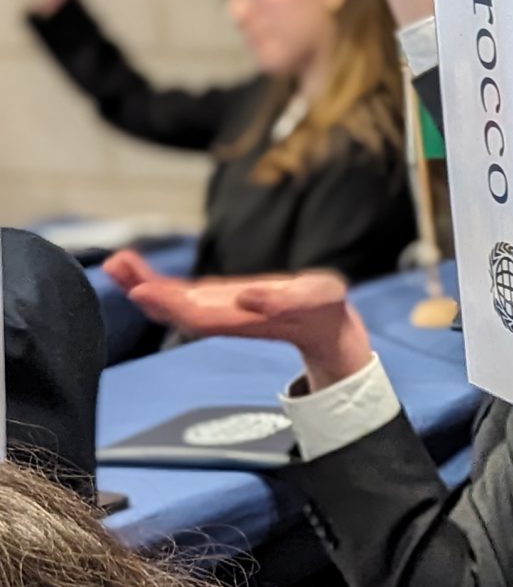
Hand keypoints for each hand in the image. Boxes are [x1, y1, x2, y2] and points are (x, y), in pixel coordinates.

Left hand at [102, 256, 371, 386]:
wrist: (323, 324)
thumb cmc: (322, 309)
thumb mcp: (315, 300)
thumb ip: (284, 301)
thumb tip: (248, 298)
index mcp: (244, 320)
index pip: (199, 317)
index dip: (169, 306)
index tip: (140, 291)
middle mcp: (223, 317)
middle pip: (176, 309)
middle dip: (145, 290)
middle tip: (117, 266)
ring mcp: (216, 309)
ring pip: (170, 301)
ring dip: (140, 283)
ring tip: (116, 262)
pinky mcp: (214, 300)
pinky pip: (176, 292)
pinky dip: (151, 279)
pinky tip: (131, 265)